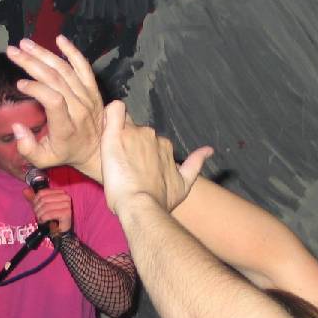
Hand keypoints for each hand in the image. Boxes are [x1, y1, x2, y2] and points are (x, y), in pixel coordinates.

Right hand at [6, 36, 105, 179]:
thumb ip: (27, 148)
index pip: (53, 100)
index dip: (36, 89)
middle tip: (12, 51)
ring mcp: (88, 97)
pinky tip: (59, 39)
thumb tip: (16, 127)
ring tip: (24, 43)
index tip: (19, 83)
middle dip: (32, 63)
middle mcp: (79, 109)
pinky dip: (72, 51)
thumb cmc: (66, 152)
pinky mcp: (93, 89)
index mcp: (66, 127)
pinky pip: (84, 67)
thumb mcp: (44, 159)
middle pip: (56, 79)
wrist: (96, 150)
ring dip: (44, 54)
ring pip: (66, 70)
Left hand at [24, 184, 73, 235]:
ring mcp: (67, 205)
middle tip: (38, 215)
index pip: (42, 192)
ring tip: (41, 219)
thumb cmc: (52, 218)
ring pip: (46, 207)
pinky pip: (50, 214)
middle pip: (44, 199)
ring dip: (40, 215)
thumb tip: (25, 191)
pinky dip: (44, 219)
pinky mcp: (67, 213)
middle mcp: (66, 197)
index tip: (36, 208)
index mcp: (60, 192)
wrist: (60, 231)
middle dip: (38, 209)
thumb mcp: (41, 206)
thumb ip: (33, 198)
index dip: (35, 201)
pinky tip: (44, 221)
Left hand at [100, 100, 212, 215]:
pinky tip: (107, 123)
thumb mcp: (185, 184)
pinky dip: (111, 113)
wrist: (142, 206)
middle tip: (120, 164)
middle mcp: (152, 136)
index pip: (149, 141)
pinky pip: (113, 112)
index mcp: (164, 146)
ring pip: (124, 126)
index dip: (140, 151)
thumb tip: (209, 149)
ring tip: (111, 157)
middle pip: (136, 132)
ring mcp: (134, 134)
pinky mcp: (116, 136)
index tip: (133, 165)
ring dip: (117, 137)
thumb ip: (195, 163)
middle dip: (128, 144)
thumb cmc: (160, 200)